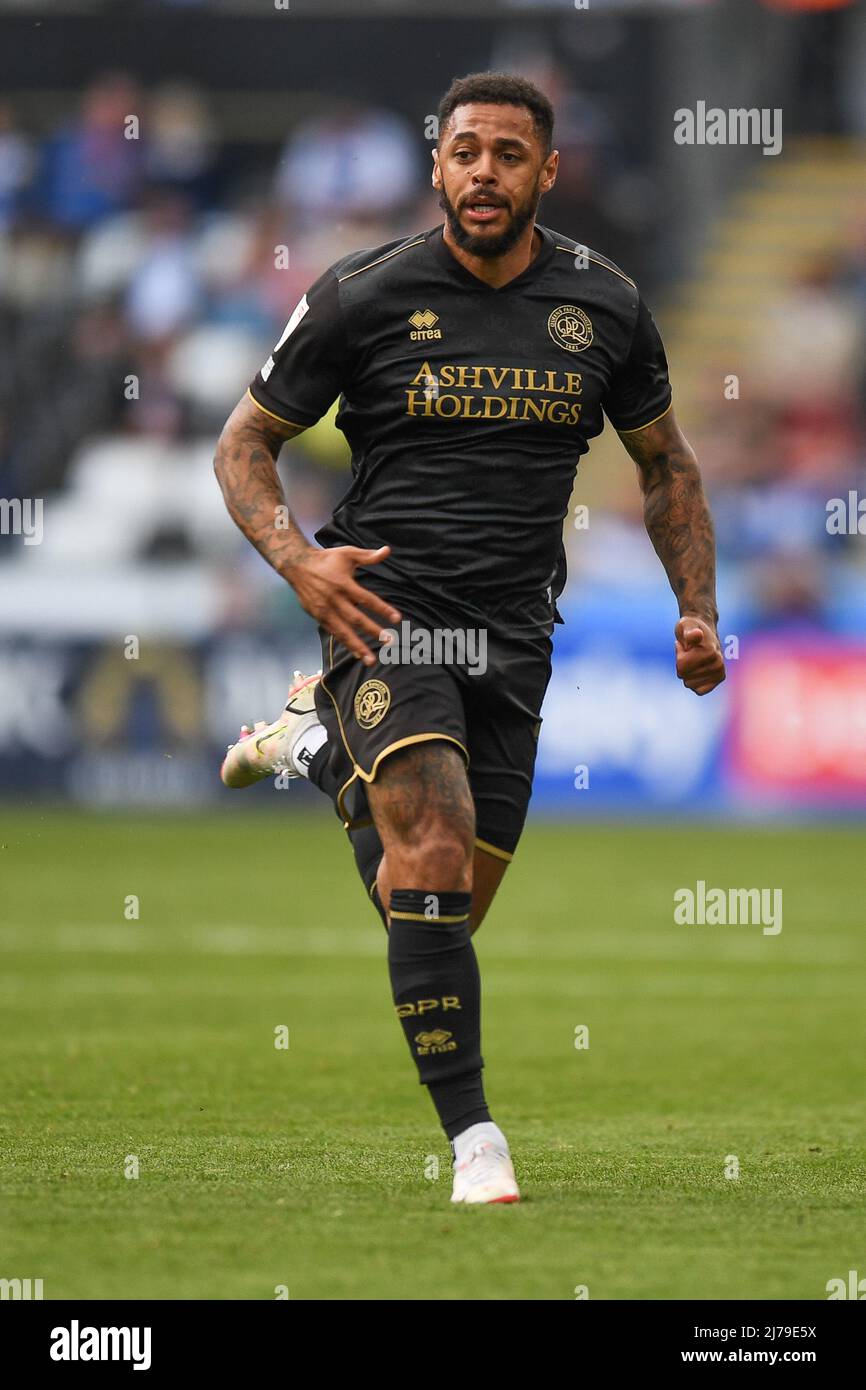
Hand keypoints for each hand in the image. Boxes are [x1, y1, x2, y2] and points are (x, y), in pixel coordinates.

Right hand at [287, 545, 400, 666]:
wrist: (296, 565)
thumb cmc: (326, 559)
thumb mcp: (347, 553)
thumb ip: (368, 556)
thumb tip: (387, 551)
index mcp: (343, 584)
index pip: (367, 599)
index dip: (382, 609)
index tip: (397, 619)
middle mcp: (334, 599)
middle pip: (356, 619)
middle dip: (373, 631)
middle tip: (389, 641)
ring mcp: (324, 610)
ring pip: (343, 631)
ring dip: (358, 646)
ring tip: (371, 659)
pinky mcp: (317, 616)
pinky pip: (334, 632)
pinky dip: (345, 643)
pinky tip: (356, 654)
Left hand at [674, 615, 724, 695]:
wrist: (703, 630)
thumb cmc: (691, 628)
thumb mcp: (686, 625)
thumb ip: (689, 632)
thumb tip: (696, 635)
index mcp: (711, 652)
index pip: (681, 665)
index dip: (679, 654)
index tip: (687, 645)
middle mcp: (718, 664)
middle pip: (684, 675)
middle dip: (682, 663)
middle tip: (690, 651)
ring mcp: (720, 673)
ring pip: (689, 684)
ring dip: (687, 672)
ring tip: (694, 658)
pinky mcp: (718, 680)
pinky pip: (698, 691)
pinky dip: (694, 682)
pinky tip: (698, 670)